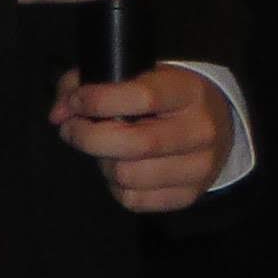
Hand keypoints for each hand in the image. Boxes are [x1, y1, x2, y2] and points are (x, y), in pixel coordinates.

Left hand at [53, 62, 228, 213]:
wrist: (219, 126)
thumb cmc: (165, 98)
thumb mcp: (137, 76)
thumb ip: (87, 84)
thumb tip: (58, 113)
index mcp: (187, 92)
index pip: (142, 97)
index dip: (98, 101)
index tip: (75, 102)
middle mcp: (199, 130)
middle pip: (133, 144)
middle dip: (88, 137)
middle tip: (73, 129)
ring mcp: (198, 167)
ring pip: (128, 176)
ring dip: (103, 163)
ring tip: (105, 149)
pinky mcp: (189, 195)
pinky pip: (134, 200)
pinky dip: (115, 186)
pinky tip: (120, 168)